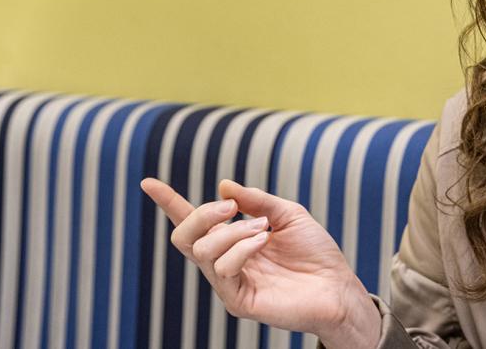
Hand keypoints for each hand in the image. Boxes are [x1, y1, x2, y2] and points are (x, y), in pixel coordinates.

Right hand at [139, 178, 380, 347]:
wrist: (337, 285)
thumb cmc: (315, 252)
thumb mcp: (287, 214)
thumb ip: (256, 200)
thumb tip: (222, 185)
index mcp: (232, 241)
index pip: (192, 222)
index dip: (169, 202)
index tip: (148, 183)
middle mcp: (224, 262)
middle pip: (184, 237)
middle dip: (201, 214)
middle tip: (230, 206)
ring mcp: (228, 283)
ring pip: (203, 251)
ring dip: (233, 231)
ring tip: (262, 230)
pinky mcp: (237, 301)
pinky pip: (223, 269)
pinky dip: (241, 248)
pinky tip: (262, 243)